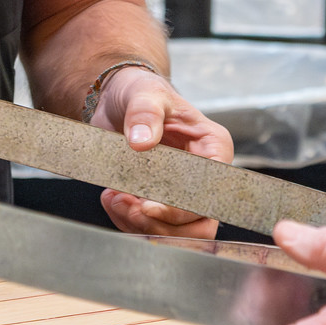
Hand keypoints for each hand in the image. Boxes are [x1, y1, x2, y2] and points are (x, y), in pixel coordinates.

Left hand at [89, 66, 234, 237]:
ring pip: (177, 234)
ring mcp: (182, 192)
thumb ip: (145, 112)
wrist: (116, 99)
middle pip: (199, 225)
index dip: (182, 208)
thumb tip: (143, 142)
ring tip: (115, 200)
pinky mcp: (160, 200)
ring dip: (144, 226)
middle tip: (128, 207)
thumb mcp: (144, 92)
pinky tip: (112, 198)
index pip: (210, 192)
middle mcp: (203, 175)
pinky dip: (129, 222)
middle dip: (162, 225)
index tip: (148, 204)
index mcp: (212, 147)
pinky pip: (152, 227)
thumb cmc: (140, 90)